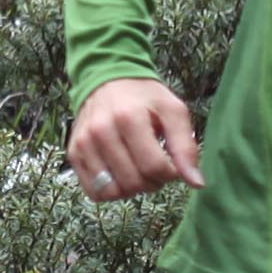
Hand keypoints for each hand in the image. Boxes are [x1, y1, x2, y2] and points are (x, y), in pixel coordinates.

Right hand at [71, 75, 201, 201]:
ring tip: (137, 171)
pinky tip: (120, 175)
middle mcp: (101, 131)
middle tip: (155, 167)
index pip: (153, 166)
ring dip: (131, 189)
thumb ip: (186, 147)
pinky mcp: (74, 154)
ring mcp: (83, 144)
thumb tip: (197, 183)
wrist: (107, 80)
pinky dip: (111, 191)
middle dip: (152, 182)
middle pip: (133, 182)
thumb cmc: (145, 98)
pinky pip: (94, 192)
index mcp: (128, 118)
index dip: (169, 174)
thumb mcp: (173, 112)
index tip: (171, 165)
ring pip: (113, 191)